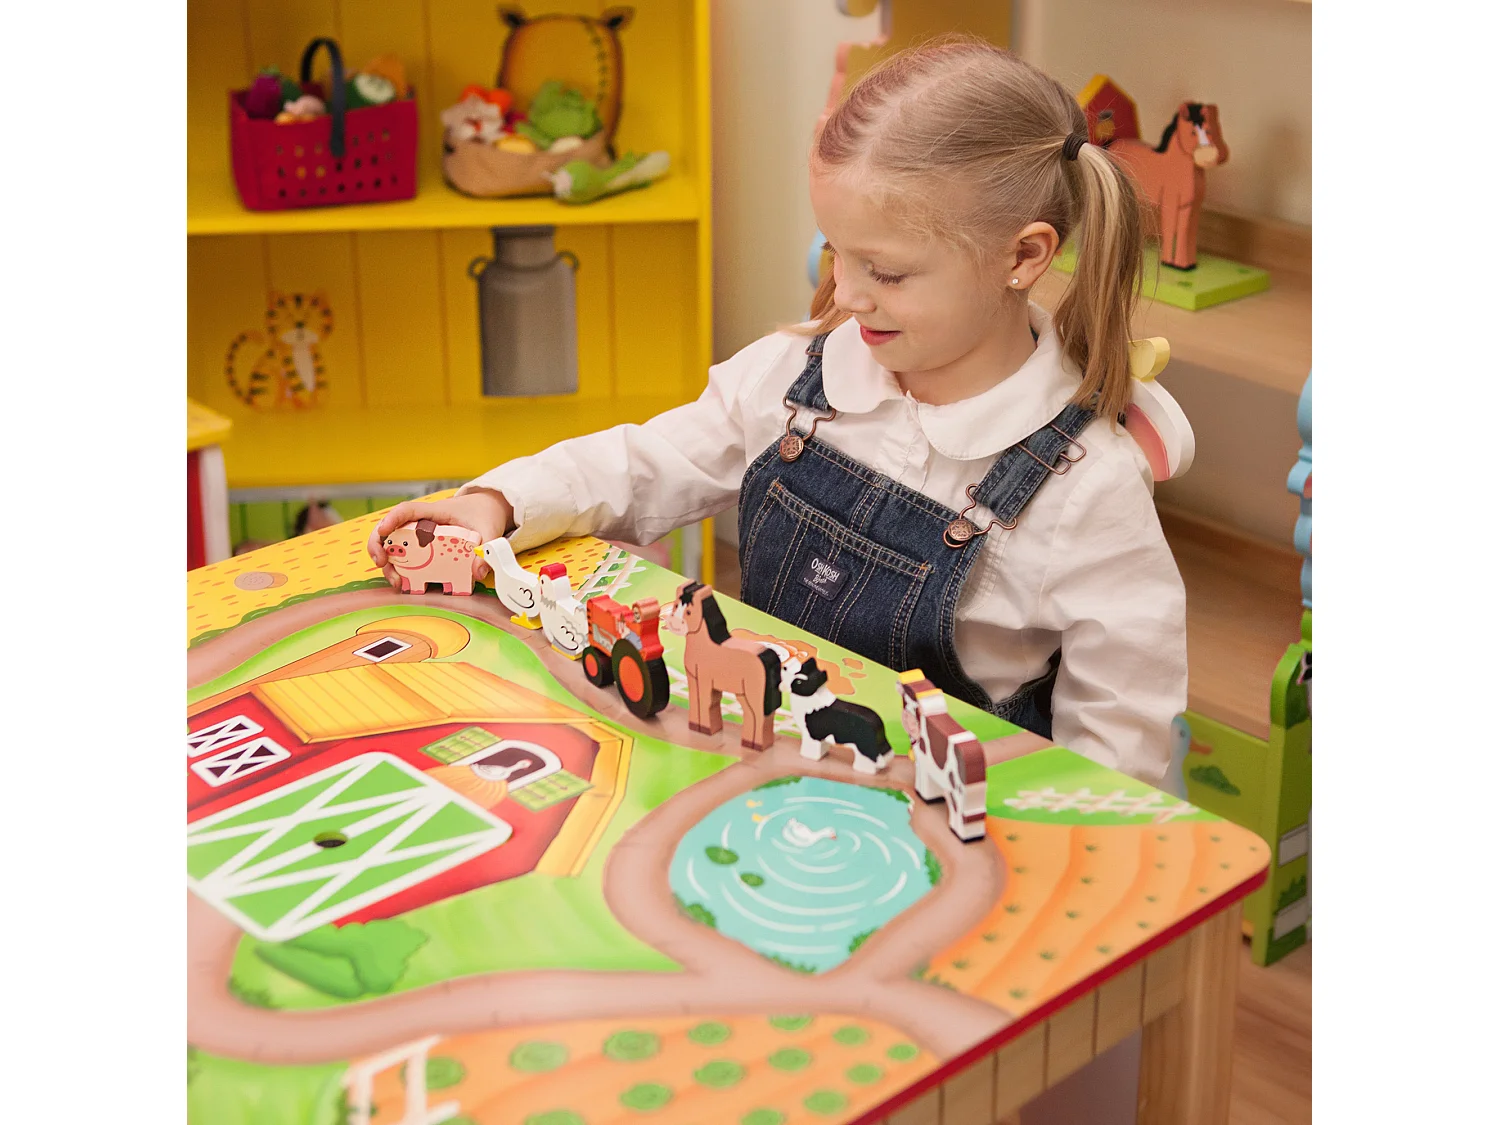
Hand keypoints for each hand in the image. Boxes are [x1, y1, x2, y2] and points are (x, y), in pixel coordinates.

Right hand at [367, 490, 514, 587]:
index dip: (392, 518)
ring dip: (388, 562)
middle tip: (381, 563)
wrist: (487, 508)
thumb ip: (486, 549)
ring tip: (396, 581)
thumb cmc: (483, 514)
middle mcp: (422, 521)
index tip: (383, 531)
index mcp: (435, 512)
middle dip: (379, 544)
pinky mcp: (423, 546)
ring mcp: (420, 534)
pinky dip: (399, 567)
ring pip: (393, 544)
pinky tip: (404, 582)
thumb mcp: (489, 530)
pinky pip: (405, 555)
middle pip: (390, 528)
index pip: (408, 509)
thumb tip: (477, 572)